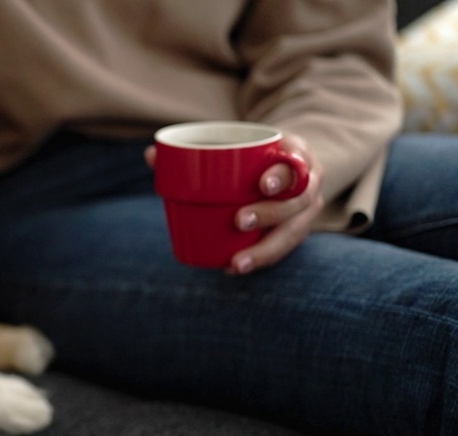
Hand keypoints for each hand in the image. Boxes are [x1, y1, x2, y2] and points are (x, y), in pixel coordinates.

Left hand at [144, 132, 324, 274]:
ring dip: (265, 251)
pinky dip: (258, 260)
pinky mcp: (296, 229)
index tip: (262, 185)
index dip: (282, 174)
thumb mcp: (235, 145)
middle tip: (239, 221)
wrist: (283, 165)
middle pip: (298, 201)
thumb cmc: (251, 155)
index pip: (297, 161)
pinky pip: (282, 249)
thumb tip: (150, 154)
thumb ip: (195, 150)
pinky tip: (233, 268)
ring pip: (293, 232)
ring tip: (236, 263)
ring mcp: (305, 209)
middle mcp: (308, 182)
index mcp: (295, 153)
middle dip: (269, 214)